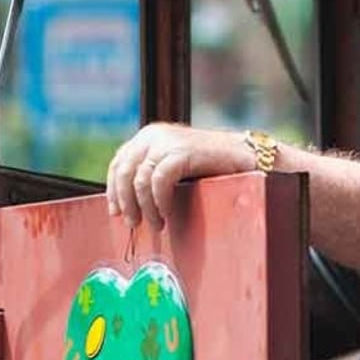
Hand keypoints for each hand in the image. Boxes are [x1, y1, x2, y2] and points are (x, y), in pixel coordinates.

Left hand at [105, 123, 253, 229]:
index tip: (116, 212)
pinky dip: (159, 200)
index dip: (114, 190)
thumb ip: (153, 176)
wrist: (245, 157)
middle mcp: (153, 135)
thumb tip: (128, 204)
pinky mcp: (182, 150)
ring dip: (145, 207)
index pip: (119, 163)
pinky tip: (167, 212)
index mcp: (149, 137)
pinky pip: (159, 180)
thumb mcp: (175, 167)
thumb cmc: (211, 168)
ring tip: (157, 224)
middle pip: (124, 171)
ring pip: (139, 179)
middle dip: (126, 202)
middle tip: (135, 224)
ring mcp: (167, 141)